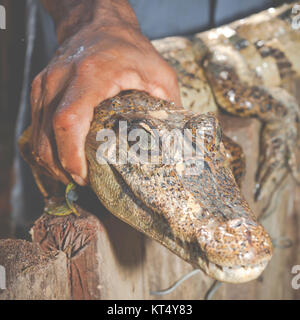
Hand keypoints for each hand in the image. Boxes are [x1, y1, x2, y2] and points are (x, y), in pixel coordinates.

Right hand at [30, 13, 180, 185]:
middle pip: (46, 134)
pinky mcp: (41, 89)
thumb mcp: (158, 72)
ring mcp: (45, 84)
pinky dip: (46, 146)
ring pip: (36, 134)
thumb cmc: (128, 46)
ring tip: (71, 175)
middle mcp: (60, 79)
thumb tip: (175, 139)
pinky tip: (61, 157)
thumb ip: (167, 106)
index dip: (71, 154)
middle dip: (59, 166)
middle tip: (80, 182)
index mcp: (90, 75)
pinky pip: (35, 126)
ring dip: (50, 160)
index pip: (69, 120)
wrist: (96, 22)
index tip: (82, 176)